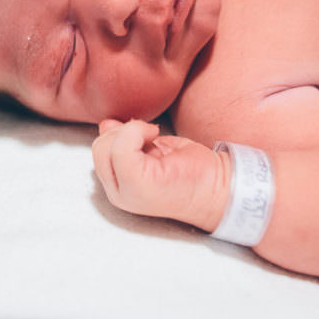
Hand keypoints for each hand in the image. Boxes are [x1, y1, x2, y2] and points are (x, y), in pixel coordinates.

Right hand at [92, 119, 225, 230]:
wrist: (219, 187)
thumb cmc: (190, 169)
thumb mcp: (149, 150)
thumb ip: (125, 141)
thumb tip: (106, 125)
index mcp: (119, 187)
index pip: (99, 151)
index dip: (118, 135)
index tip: (144, 137)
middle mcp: (118, 194)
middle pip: (99, 147)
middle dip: (124, 132)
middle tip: (151, 138)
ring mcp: (126, 192)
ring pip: (107, 145)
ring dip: (132, 130)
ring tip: (155, 141)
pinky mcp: (137, 183)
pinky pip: (121, 145)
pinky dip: (137, 130)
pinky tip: (156, 136)